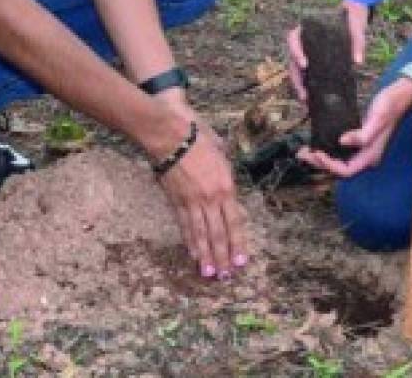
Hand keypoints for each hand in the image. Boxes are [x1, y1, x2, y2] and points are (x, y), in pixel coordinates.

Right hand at [151, 92, 248, 279]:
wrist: (170, 135)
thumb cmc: (199, 136)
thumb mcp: (222, 153)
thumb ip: (226, 173)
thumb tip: (227, 184)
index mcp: (226, 186)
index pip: (234, 222)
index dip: (237, 244)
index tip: (241, 262)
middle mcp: (211, 198)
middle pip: (218, 233)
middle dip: (223, 257)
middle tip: (226, 276)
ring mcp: (192, 202)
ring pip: (201, 234)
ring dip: (206, 256)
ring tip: (210, 273)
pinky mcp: (176, 201)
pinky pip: (185, 225)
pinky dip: (189, 241)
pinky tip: (193, 254)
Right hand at [285, 0, 370, 101]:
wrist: (352, 20)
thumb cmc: (349, 21)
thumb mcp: (354, 28)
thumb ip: (357, 42)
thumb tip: (358, 62)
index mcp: (306, 29)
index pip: (293, 39)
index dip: (296, 52)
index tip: (304, 64)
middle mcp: (302, 43)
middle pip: (292, 61)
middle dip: (296, 79)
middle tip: (304, 94)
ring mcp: (306, 53)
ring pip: (296, 71)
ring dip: (299, 86)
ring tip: (306, 101)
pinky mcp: (313, 63)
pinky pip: (306, 75)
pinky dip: (307, 86)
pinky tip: (311, 99)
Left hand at [297, 76, 411, 177]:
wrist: (399, 96)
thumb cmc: (389, 107)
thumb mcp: (376, 120)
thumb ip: (361, 135)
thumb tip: (342, 142)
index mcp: (371, 157)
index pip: (346, 171)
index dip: (329, 165)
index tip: (316, 152)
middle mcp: (366, 157)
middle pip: (339, 170)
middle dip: (320, 164)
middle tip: (302, 153)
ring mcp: (362, 150)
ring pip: (338, 161)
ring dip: (321, 158)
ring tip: (304, 151)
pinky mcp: (359, 141)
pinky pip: (340, 151)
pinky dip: (327, 149)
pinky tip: (318, 142)